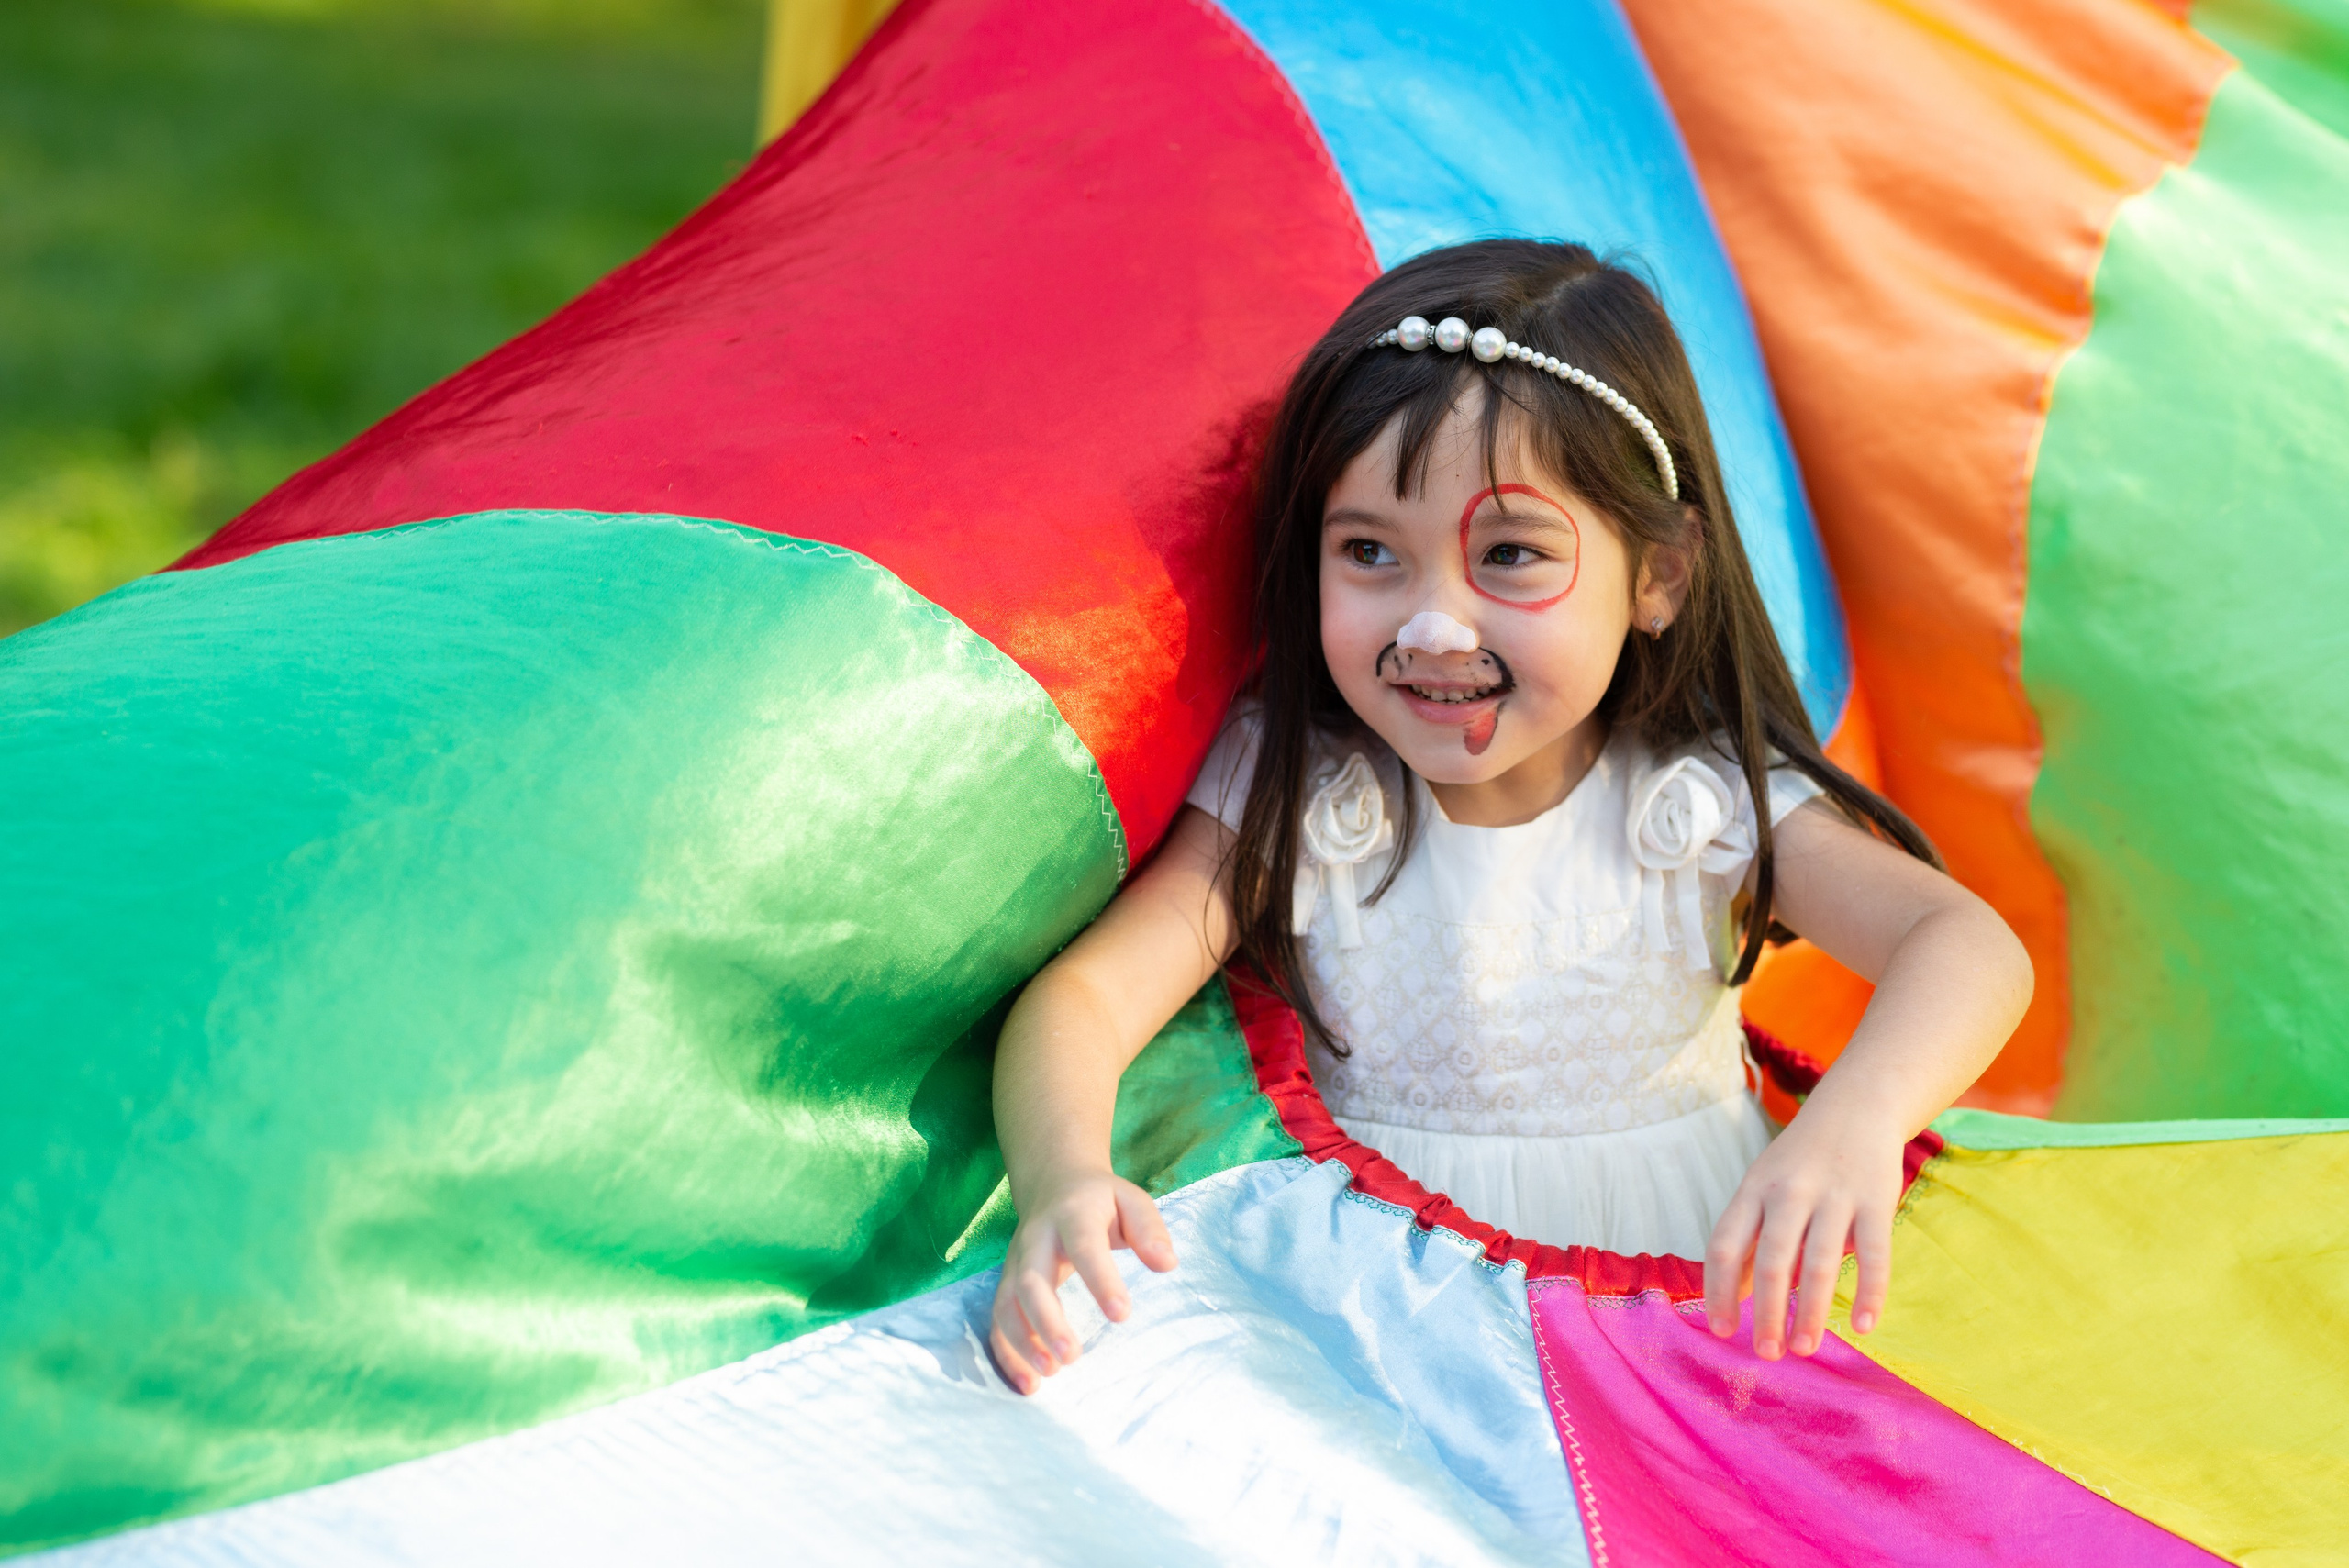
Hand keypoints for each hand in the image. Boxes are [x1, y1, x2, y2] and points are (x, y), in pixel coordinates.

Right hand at [988, 1169, 1176, 1393]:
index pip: (1084, 1246)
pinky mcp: (1006, 1283)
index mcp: (1072, 1215)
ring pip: (1007, 1303)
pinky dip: (1006, 1353)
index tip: (1122, 1315)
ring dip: (1022, 1342)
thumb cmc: (1101, 1201)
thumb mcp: (1131, 1200)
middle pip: (1031, 1280)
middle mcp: (1036, 1239)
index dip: (1100, 1280)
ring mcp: (1015, 1262)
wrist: (1054, 1183)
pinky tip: (1029, 1384)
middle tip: (1072, 1357)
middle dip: (1047, 1321)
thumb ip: (1149, 1229)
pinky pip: (997, 1319)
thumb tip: (1167, 1264)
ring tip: (1049, 1374)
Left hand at [1702, 1103, 1902, 1358]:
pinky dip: (1870, 1291)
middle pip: (1770, 1258)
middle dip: (1766, 1310)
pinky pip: (1874, 1252)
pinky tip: (1862, 1325)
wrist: (1856, 1106)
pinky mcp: (1877, 1198)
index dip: (1719, 1290)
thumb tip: (1731, 1297)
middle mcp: (1788, 1190)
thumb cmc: (1799, 1161)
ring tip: (1805, 1349)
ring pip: (1819, 1260)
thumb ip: (1748, 1239)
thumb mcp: (1762, 1188)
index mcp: (1752, 1189)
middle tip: (1766, 1354)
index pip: (1723, 1244)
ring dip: (1810, 1309)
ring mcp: (1834, 1193)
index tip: (1722, 1331)